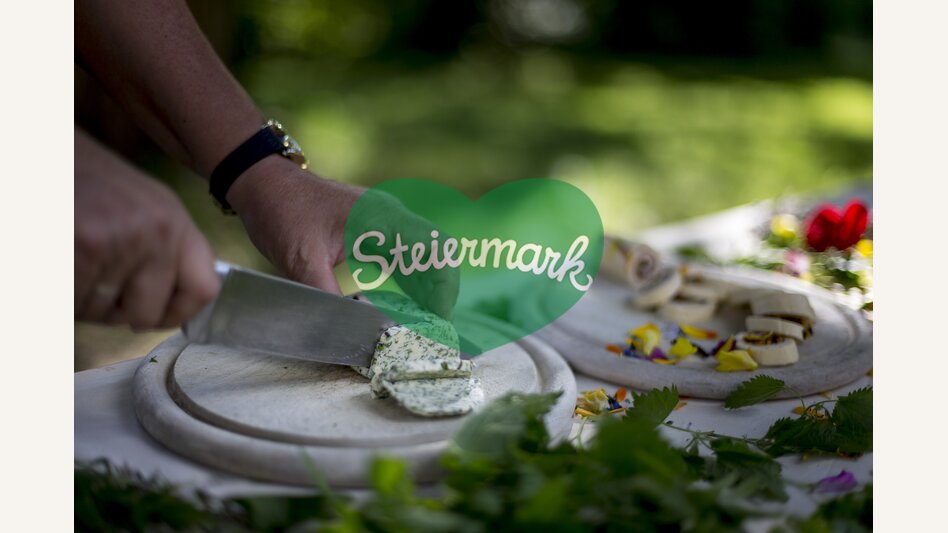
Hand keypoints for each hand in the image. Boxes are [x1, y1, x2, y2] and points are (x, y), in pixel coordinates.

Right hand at [74, 130, 219, 328]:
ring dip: (83, 299)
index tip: (159, 314)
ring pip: (104, 314)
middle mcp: (158, 229)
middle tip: (94, 280)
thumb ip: (162, 250)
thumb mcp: (136, 206)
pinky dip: (62, 296)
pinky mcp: (86, 247)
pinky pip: (76, 305)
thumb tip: (177, 305)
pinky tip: (60, 260)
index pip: (205, 288)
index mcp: (174, 219)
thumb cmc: (79, 180)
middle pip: (149, 314)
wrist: (37, 145)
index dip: (179, 312)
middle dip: (117, 312)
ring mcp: (123, 239)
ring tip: (73, 257)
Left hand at [228, 157, 458, 317]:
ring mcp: (386, 220)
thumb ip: (325, 297)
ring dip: (429, 289)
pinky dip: (413, 282)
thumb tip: (343, 334)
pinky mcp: (377, 229)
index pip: (434, 249)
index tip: (437, 319)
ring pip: (425, 256)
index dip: (444, 286)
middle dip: (441, 292)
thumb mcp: (300, 260)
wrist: (264, 183)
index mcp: (381, 217)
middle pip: (437, 253)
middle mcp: (391, 215)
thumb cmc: (280, 211)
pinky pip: (407, 256)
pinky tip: (408, 306)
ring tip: (424, 324)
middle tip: (433, 329)